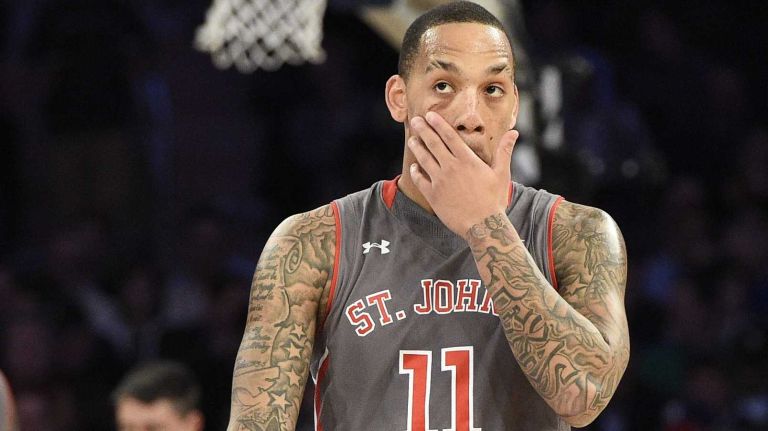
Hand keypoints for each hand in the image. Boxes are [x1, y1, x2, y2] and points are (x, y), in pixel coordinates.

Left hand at [408, 111, 518, 239]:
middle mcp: (451, 167)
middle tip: (415, 121)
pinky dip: (416, 172)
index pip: (449, 136)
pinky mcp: (433, 195)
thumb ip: (505, 151)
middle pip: (433, 144)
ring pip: (424, 159)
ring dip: (417, 148)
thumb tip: (514, 132)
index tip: (430, 115)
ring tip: (411, 140)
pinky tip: (414, 167)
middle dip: (423, 130)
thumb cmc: (494, 200)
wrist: (483, 225)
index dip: (438, 124)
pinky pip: (420, 180)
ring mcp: (440, 181)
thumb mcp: (502, 174)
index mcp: (467, 160)